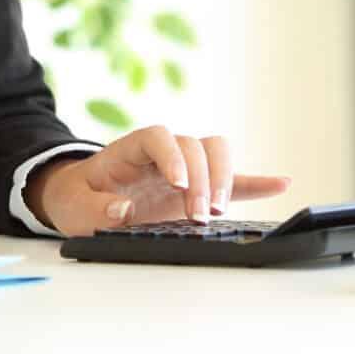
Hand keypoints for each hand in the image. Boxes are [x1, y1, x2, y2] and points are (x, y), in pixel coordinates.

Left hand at [29, 124, 290, 235]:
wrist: (83, 199)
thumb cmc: (78, 199)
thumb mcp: (74, 207)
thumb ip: (95, 209)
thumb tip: (123, 208)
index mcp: (130, 150)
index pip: (157, 136)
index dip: (171, 155)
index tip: (178, 184)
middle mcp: (163, 153)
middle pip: (194, 145)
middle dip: (202, 180)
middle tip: (199, 217)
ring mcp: (185, 168)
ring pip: (216, 152)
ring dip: (224, 179)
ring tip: (218, 211)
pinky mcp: (199, 189)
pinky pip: (233, 179)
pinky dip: (255, 182)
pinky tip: (280, 184)